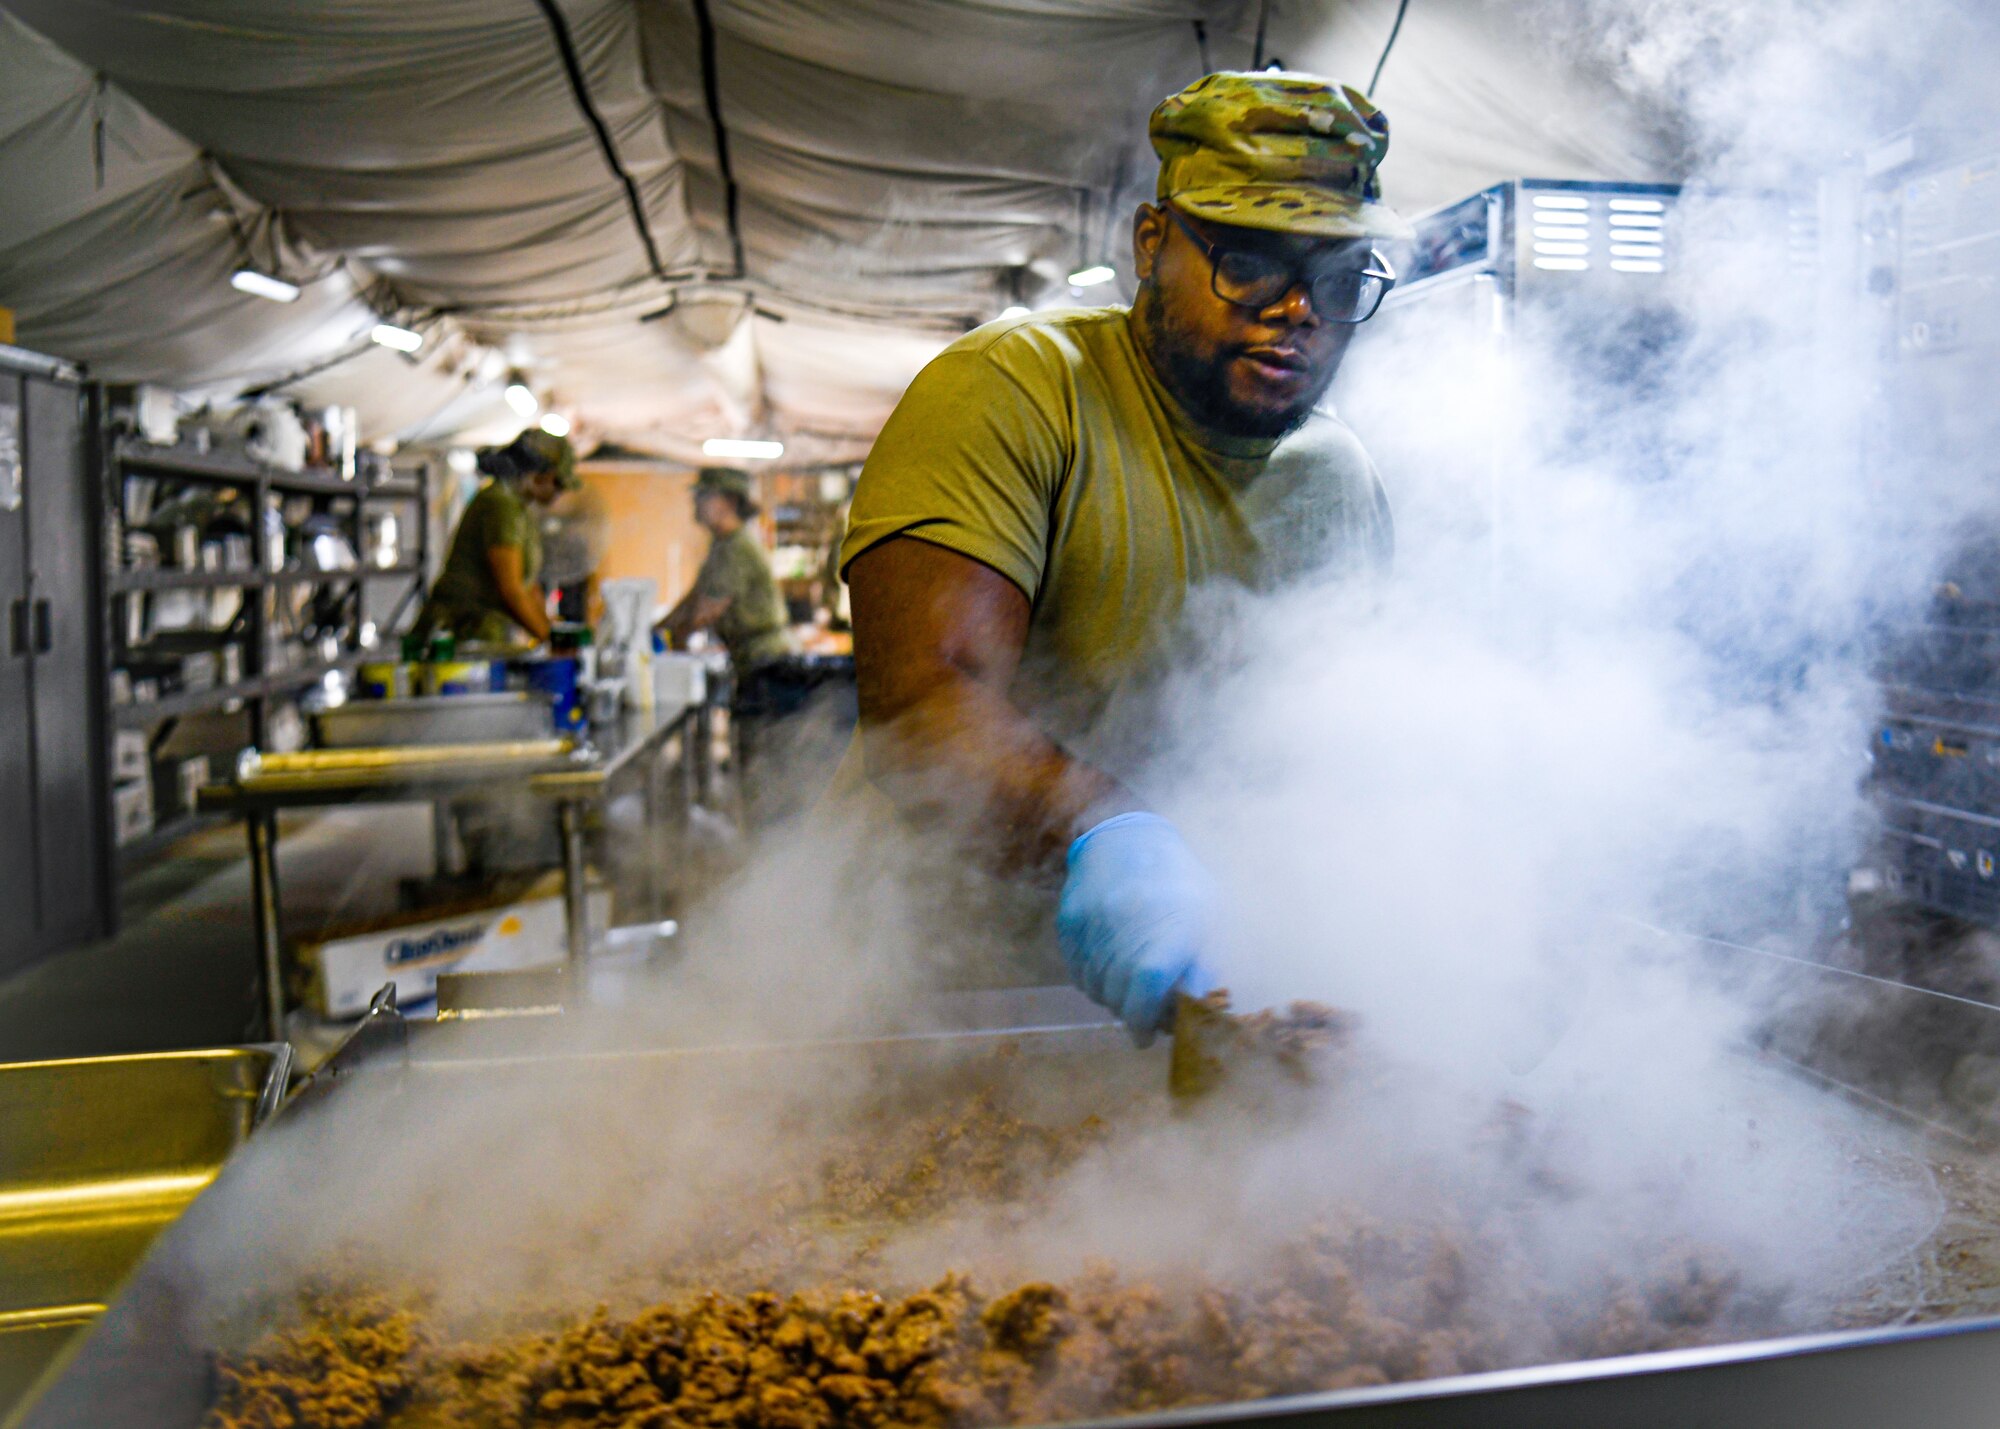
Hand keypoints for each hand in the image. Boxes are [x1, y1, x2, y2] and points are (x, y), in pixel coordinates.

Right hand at [1057, 812, 1217, 1042]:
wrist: (1128, 840)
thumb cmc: (1178, 884)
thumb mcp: (1207, 918)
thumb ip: (1202, 966)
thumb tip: (1194, 1010)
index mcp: (1172, 922)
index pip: (1149, 985)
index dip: (1146, 1018)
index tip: (1147, 1034)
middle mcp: (1129, 922)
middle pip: (1119, 992)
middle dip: (1131, 1013)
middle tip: (1142, 1014)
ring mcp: (1095, 921)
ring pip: (1096, 986)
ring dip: (1112, 998)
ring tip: (1127, 988)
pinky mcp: (1070, 921)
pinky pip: (1078, 971)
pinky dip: (1093, 981)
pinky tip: (1109, 971)